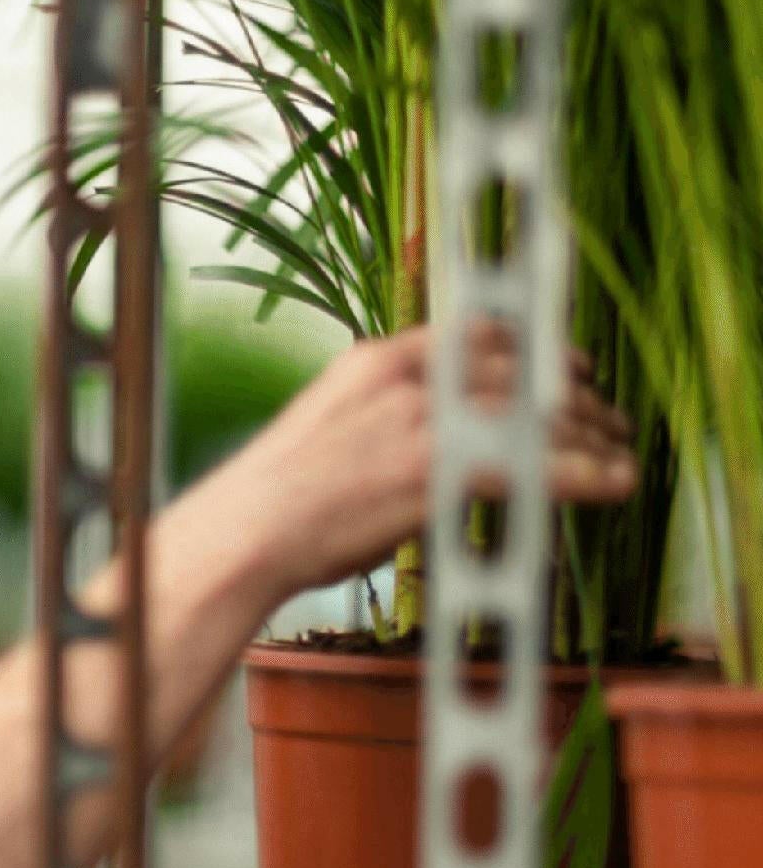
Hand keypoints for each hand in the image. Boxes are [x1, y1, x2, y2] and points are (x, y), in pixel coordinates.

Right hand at [207, 323, 636, 600]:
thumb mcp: (331, 428)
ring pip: (539, 416)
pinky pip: (540, 464)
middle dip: (577, 398)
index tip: (568, 367)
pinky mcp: (444, 471)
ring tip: (620, 457)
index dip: (537, 349)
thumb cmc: (278, 502)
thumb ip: (385, 416)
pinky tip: (614, 484)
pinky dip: (588, 473)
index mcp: (379, 360)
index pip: (480, 334)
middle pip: (523, 372)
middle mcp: (411, 379)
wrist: (248, 533)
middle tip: (609, 421)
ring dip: (593, 436)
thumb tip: (431, 436)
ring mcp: (428, 421)